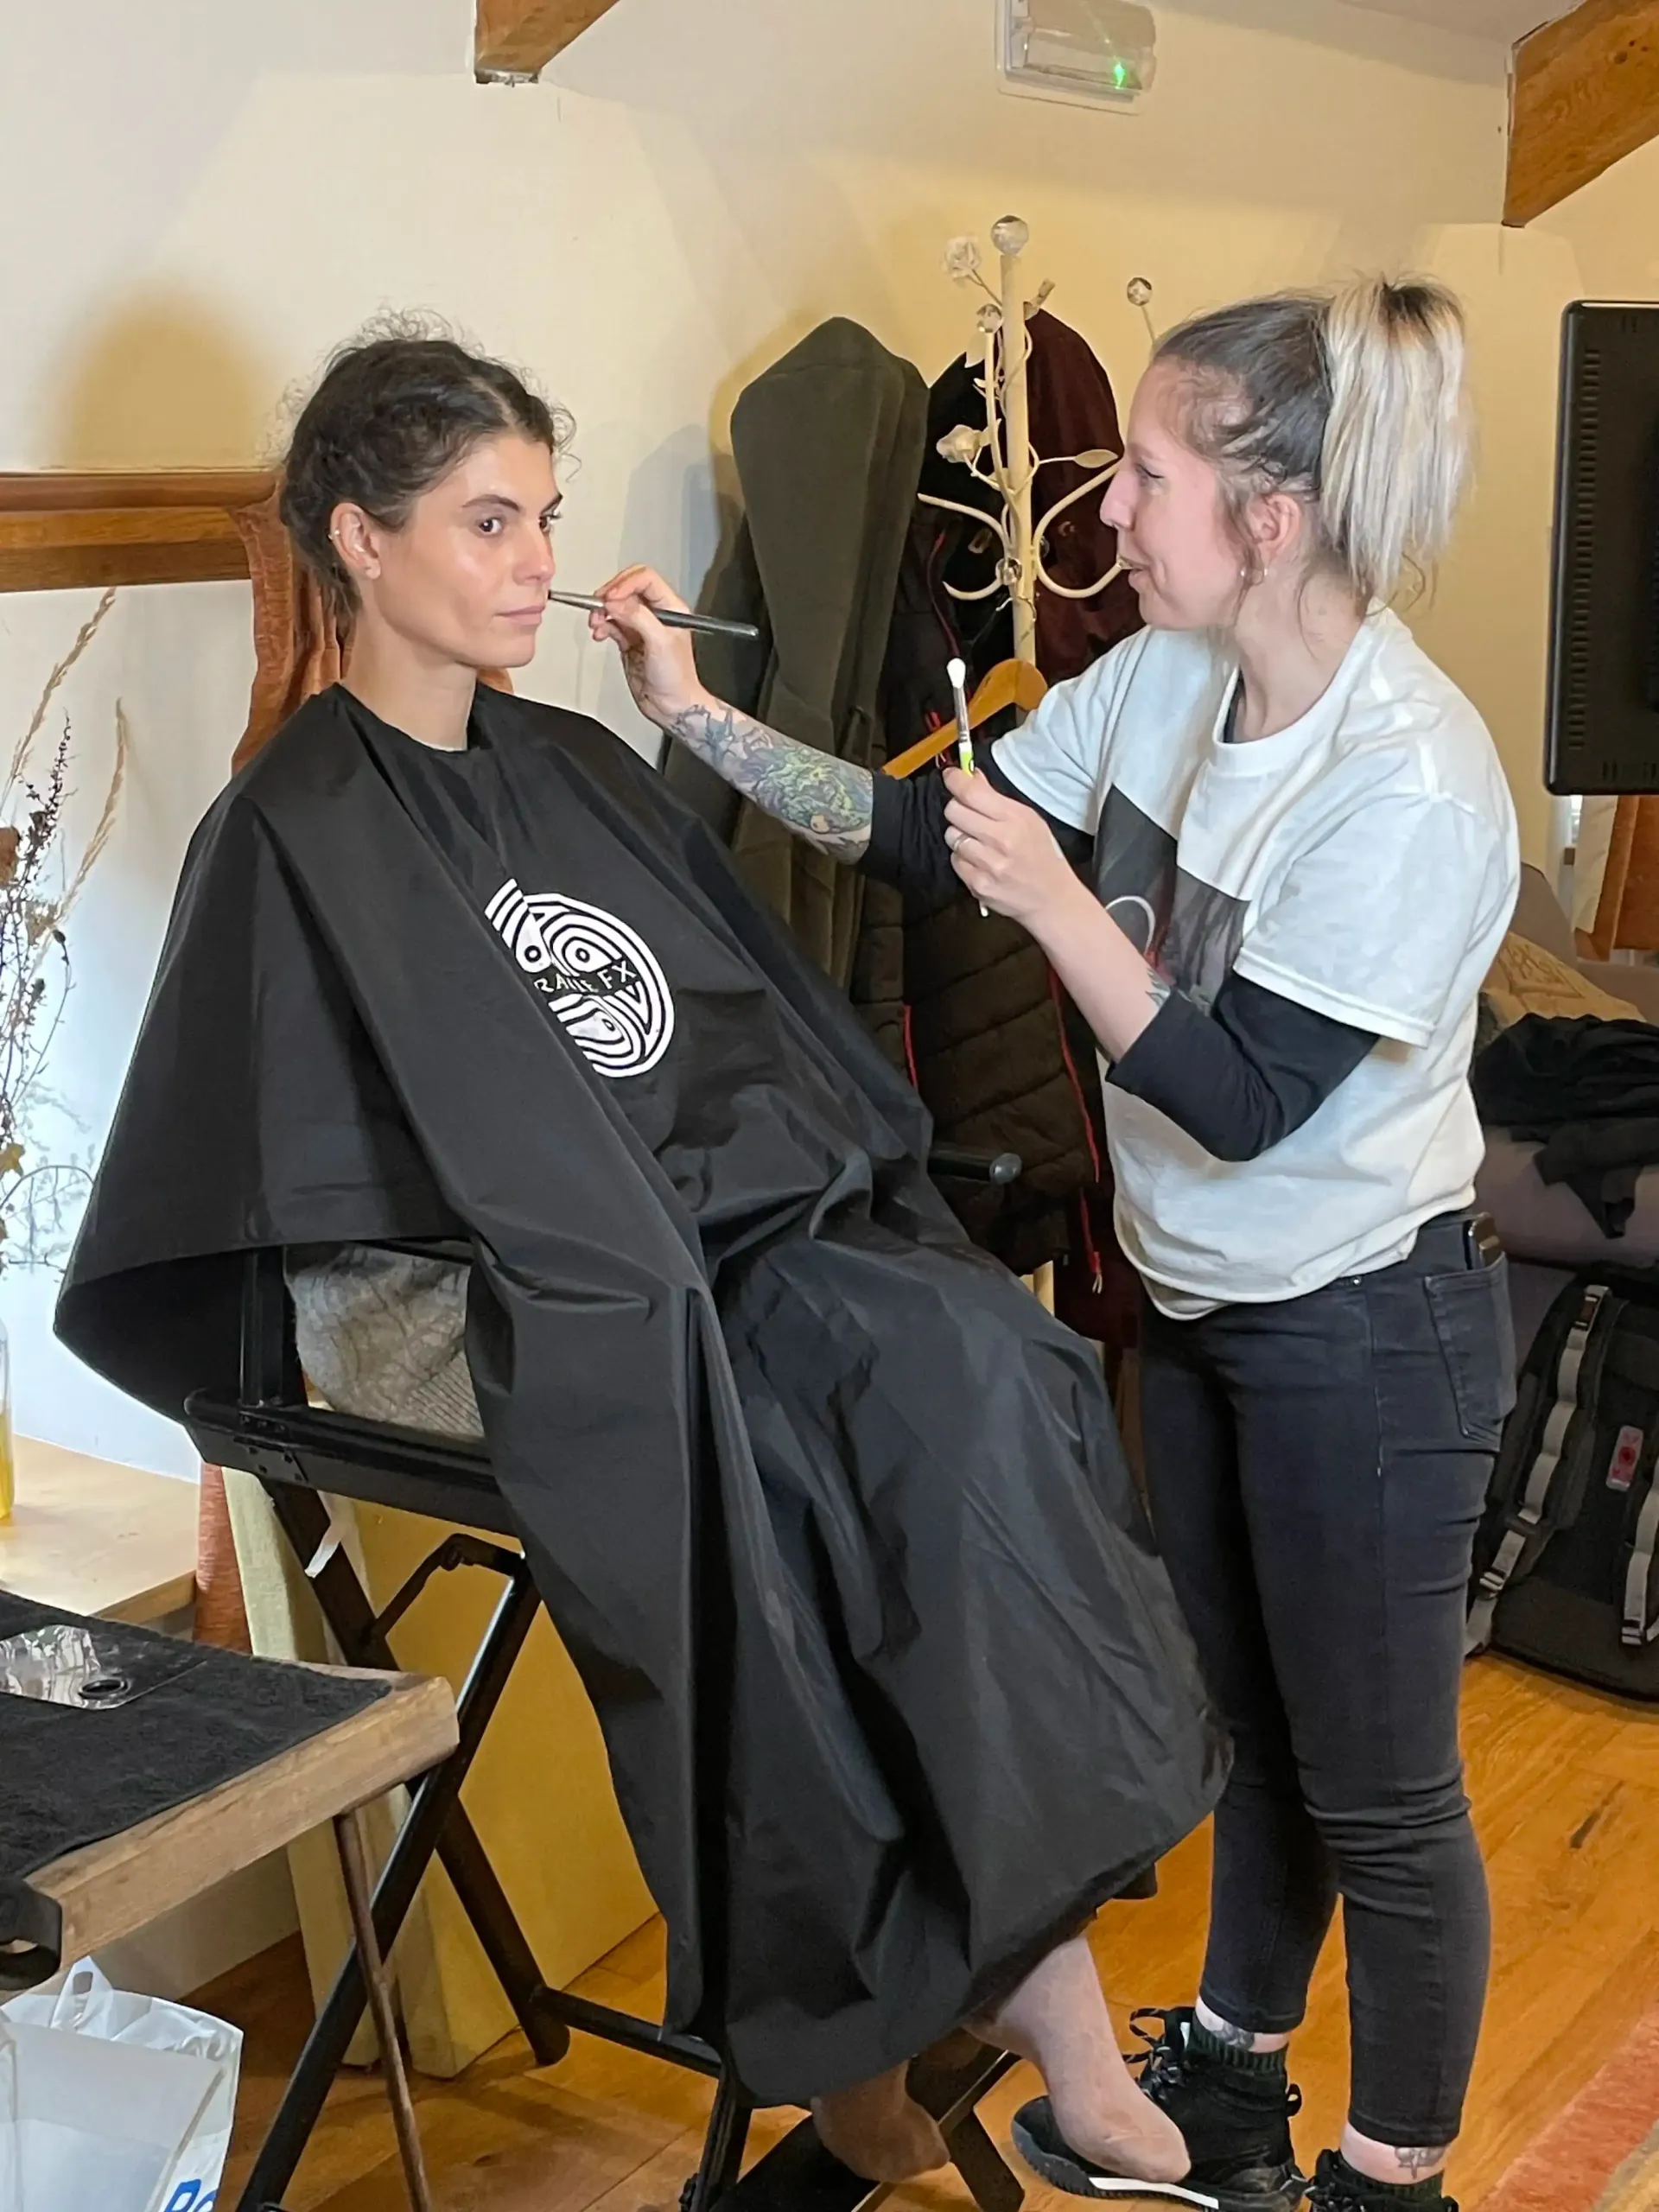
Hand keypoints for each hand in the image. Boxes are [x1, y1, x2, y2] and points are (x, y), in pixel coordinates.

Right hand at [589, 564, 707, 729]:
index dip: (625, 584)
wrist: (670, 705)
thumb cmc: (677, 679)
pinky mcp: (629, 640)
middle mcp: (656, 614)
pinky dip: (602, 626)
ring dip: (602, 612)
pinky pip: (611, 624)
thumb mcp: (660, 643)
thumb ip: (638, 618)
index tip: (611, 597)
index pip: (645, 580)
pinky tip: (600, 633)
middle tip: (600, 606)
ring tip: (596, 622)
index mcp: (671, 608)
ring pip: (616, 607)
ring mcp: (641, 627)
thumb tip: (615, 603)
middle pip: (628, 589)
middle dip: (610, 596)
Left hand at [943, 767, 1075, 927]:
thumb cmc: (1042, 856)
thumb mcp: (1030, 820)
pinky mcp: (978, 885)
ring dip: (960, 835)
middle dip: (957, 808)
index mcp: (1015, 819)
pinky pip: (955, 861)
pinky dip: (963, 858)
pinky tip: (980, 862)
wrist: (1052, 899)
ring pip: (951, 836)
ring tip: (979, 842)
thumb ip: (998, 799)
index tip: (951, 776)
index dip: (955, 780)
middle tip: (968, 814)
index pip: (972, 793)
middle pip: (954, 811)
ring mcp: (988, 865)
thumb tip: (971, 776)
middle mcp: (1000, 840)